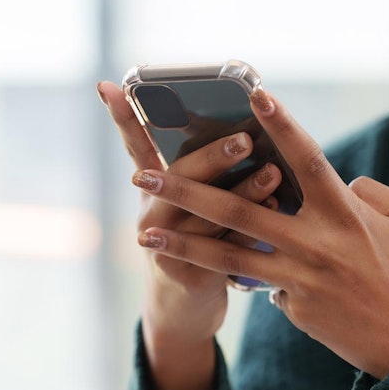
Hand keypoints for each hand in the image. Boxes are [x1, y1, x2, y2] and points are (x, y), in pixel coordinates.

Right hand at [98, 81, 281, 389]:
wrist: (185, 305)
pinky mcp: (188, 272)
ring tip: (272, 172)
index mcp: (154, 188)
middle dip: (211, 156)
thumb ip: (206, 169)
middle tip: (242, 139)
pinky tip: (277, 213)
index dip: (123, 117)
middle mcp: (153, 213)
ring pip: (206, 213)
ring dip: (241, 191)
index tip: (111, 85)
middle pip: (178, 178)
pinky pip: (226, 248)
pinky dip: (254, 230)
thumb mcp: (190, 202)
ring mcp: (165, 245)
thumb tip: (244, 128)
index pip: (136, 145)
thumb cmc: (199, 237)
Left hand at [131, 88, 388, 378]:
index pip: (306, 158)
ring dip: (184, 241)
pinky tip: (227, 268)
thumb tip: (343, 182)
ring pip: (229, 256)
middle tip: (143, 173)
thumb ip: (376, 194)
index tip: (254, 93)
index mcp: (348, 214)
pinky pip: (263, 282)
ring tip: (145, 231)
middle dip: (188, 189)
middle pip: (240, 210)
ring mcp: (301, 279)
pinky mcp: (295, 308)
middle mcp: (317, 244)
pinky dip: (249, 271)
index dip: (281, 124)